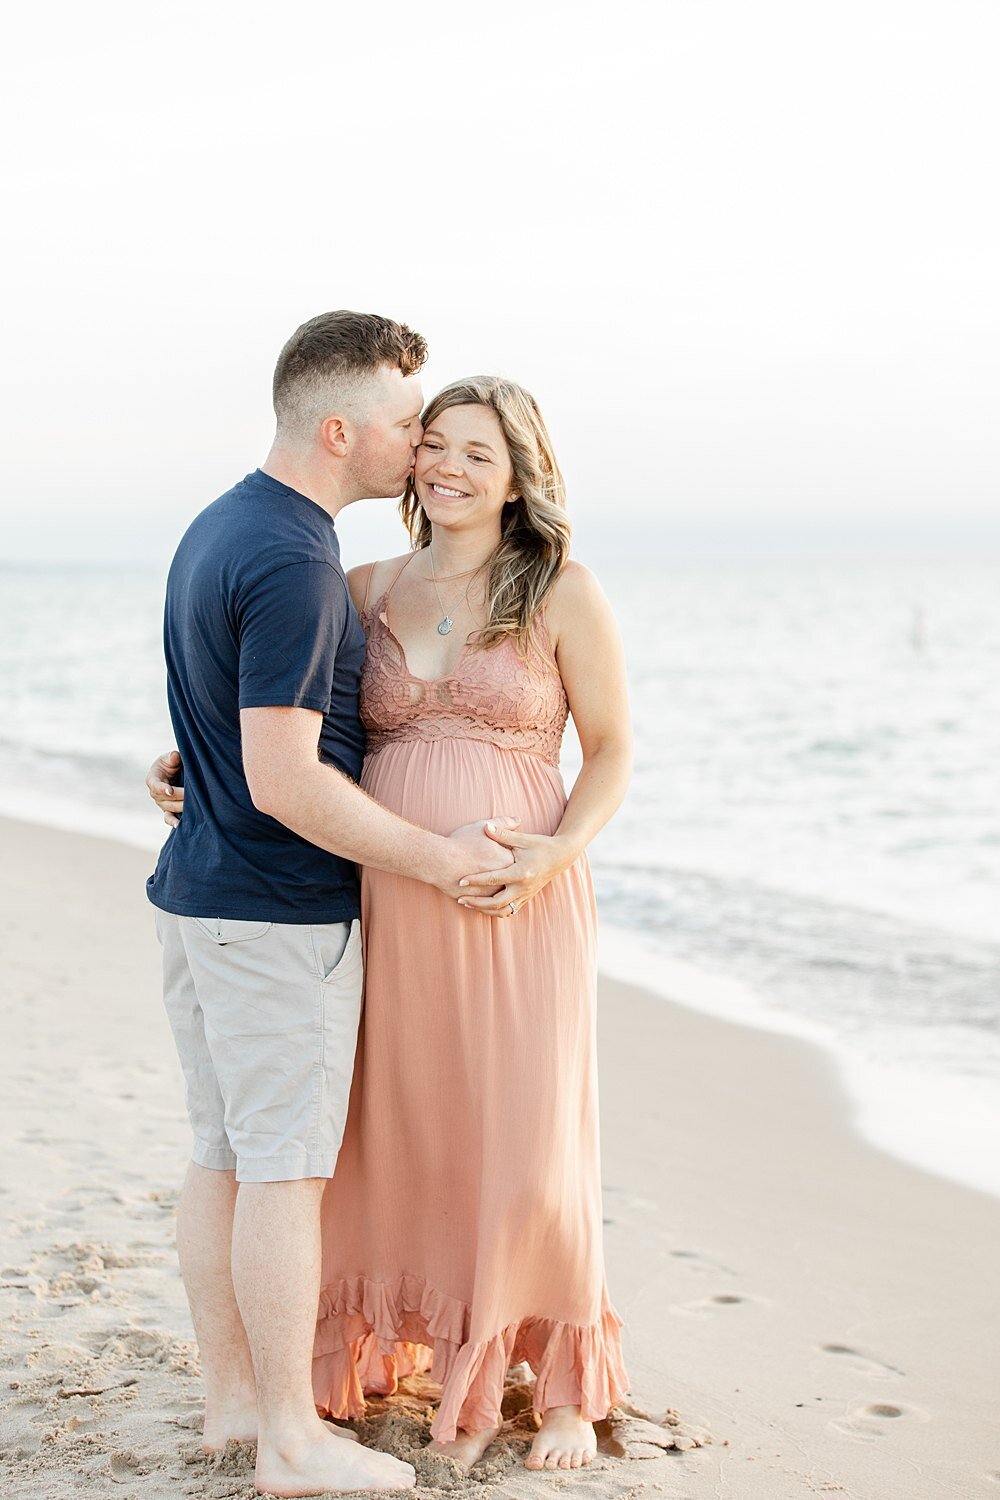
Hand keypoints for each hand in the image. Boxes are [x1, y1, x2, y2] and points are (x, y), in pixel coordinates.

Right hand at [147, 749, 184, 827]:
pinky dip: (173, 822)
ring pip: (170, 808)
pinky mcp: (169, 810)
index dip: (163, 788)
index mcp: (153, 779)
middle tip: (191, 796)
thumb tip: (174, 756)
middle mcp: (155, 794)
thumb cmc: (172, 763)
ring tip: (193, 808)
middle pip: (166, 799)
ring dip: (180, 808)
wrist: (175, 772)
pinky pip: (169, 818)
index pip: (156, 785)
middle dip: (179, 798)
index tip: (170, 790)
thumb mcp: (170, 758)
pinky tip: (179, 825)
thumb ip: (172, 757)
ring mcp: (162, 803)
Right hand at [432, 818, 518, 897]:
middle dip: (508, 876)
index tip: (505, 855)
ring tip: (493, 885)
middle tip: (499, 870)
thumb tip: (518, 820)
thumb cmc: (461, 843)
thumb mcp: (483, 827)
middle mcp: (504, 879)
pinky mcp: (480, 900)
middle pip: (512, 879)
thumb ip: (503, 824)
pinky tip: (483, 893)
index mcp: (508, 861)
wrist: (440, 861)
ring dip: (499, 891)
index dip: (511, 857)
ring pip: (502, 894)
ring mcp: (492, 891)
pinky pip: (489, 903)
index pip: (518, 861)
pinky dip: (487, 899)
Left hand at [456, 827, 573, 917]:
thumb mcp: (523, 839)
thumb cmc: (542, 845)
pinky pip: (510, 910)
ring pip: (503, 911)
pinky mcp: (528, 898)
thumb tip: (486, 826)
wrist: (562, 856)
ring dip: (485, 910)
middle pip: (496, 902)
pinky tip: (483, 907)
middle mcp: (523, 887)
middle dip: (477, 903)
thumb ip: (503, 834)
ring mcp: (526, 895)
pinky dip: (496, 911)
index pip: (494, 879)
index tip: (461, 880)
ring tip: (468, 904)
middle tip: (461, 899)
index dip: (476, 880)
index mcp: (521, 872)